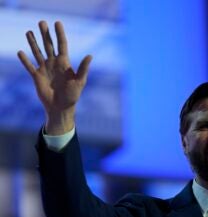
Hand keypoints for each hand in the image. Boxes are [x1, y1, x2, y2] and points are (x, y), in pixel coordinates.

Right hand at [17, 20, 91, 134]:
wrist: (62, 108)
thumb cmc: (73, 95)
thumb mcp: (80, 81)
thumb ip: (83, 68)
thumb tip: (90, 55)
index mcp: (64, 63)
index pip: (62, 44)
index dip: (60, 34)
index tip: (57, 23)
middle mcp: (54, 63)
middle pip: (48, 45)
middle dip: (45, 34)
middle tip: (42, 22)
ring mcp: (45, 69)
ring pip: (37, 52)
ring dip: (33, 42)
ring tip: (29, 32)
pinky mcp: (37, 77)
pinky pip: (29, 66)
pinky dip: (24, 60)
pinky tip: (20, 52)